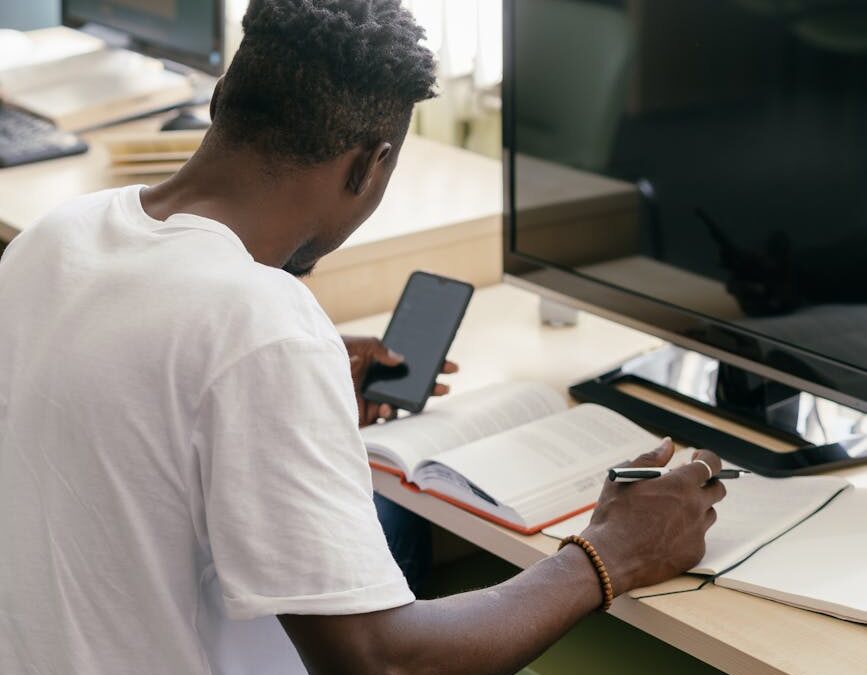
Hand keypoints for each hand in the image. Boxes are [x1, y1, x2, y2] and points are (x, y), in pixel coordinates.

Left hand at [342, 335, 458, 426]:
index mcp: (382, 364)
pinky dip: (389, 414)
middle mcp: (380, 383)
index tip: (450, 366)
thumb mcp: (357, 343)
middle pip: (413, 387)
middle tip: (445, 387)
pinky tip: (386, 407)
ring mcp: (373, 400)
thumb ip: (378, 347)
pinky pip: (384, 419)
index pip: (414, 366)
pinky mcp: (363, 416)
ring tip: (415, 397)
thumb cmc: (331, 354)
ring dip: (411, 404)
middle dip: (431, 388)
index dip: (433, 366)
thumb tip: (399, 358)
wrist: (304, 373)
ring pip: (401, 405)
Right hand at [578, 440, 725, 594]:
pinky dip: (688, 532)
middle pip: (718, 490)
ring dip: (697, 508)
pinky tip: (666, 534)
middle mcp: (695, 507)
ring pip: (709, 514)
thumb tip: (668, 444)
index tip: (697, 458)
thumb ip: (651, 458)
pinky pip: (698, 537)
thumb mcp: (626, 477)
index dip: (707, 458)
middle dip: (707, 483)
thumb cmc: (614, 515)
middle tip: (687, 485)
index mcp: (680, 484)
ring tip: (672, 511)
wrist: (610, 557)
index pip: (711, 464)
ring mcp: (697, 532)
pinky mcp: (694, 553)